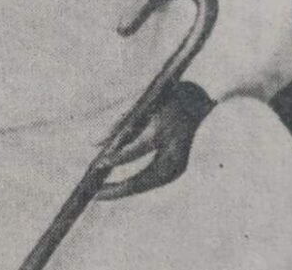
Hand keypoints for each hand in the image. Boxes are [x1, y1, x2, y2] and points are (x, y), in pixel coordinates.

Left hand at [95, 81, 214, 199]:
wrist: (197, 100)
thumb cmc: (164, 97)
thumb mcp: (141, 103)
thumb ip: (118, 121)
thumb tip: (94, 143)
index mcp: (167, 129)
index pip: (140, 149)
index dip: (117, 158)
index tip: (98, 164)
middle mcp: (175, 149)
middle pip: (145, 177)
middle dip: (118, 187)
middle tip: (95, 193)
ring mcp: (180, 162)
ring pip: (148, 184)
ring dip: (123, 190)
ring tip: (100, 194)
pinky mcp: (178, 168)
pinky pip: (152, 180)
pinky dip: (134, 184)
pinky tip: (116, 187)